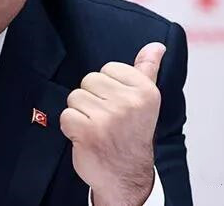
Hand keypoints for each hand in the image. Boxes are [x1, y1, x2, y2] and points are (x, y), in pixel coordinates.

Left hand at [60, 42, 165, 205]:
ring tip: (96, 128)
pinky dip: (71, 128)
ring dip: (81, 114)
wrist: (126, 176)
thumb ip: (148, 70)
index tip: (119, 106)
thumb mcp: (145, 101)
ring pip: (75, 97)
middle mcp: (129, 103)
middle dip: (92, 100)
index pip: (108, 69)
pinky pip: (66, 115)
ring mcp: (108, 118)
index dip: (107, 88)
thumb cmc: (132, 136)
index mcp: (145, 91)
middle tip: (106, 120)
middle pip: (89, 80)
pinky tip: (86, 138)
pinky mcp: (88, 132)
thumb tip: (156, 46)